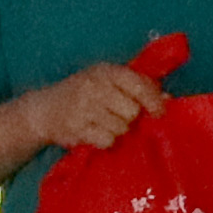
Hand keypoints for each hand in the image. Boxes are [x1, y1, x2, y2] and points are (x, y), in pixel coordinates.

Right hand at [21, 59, 169, 152]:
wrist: (44, 109)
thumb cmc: (84, 94)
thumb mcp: (108, 81)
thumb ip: (138, 86)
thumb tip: (168, 99)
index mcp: (106, 71)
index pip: (139, 85)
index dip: (154, 101)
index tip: (160, 113)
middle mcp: (94, 86)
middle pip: (132, 111)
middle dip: (130, 118)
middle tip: (118, 116)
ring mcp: (83, 107)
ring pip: (121, 128)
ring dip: (117, 130)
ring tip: (103, 123)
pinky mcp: (76, 128)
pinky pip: (107, 141)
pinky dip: (105, 140)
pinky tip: (94, 132)